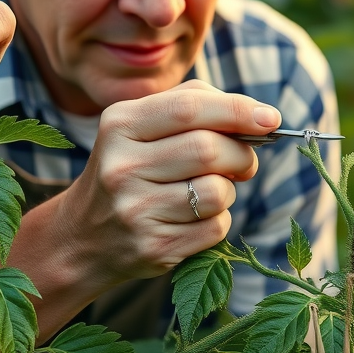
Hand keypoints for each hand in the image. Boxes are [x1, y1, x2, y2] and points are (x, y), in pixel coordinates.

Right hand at [54, 80, 281, 286]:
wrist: (82, 237)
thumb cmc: (131, 168)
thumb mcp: (142, 126)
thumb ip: (195, 105)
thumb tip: (260, 116)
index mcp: (120, 124)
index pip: (189, 108)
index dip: (237, 110)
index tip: (271, 117)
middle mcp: (121, 166)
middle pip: (209, 150)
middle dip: (240, 154)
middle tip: (244, 162)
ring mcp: (135, 210)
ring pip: (217, 193)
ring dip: (228, 191)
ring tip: (210, 190)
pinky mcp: (152, 247)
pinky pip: (214, 229)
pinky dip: (218, 220)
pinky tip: (194, 218)